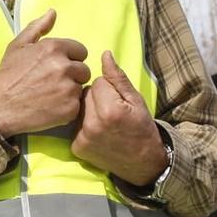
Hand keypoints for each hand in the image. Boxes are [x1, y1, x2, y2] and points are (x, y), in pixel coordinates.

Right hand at [0, 9, 89, 137]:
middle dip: (72, 76)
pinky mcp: (69, 108)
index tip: (56, 68)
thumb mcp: (17, 46)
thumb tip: (53, 12)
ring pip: (80, 88)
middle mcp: (63, 66)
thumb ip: (37, 27)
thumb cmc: (8, 75)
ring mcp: (68, 88)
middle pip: (84, 70)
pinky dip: (67, 108)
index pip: (81, 51)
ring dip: (70, 91)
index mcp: (54, 48)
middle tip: (53, 83)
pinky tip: (51, 107)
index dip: (70, 59)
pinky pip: (77, 105)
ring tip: (50, 95)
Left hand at [69, 51, 165, 185]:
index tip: (118, 100)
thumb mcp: (136, 100)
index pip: (98, 82)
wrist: (142, 162)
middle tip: (110, 110)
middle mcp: (93, 124)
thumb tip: (104, 54)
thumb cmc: (141, 127)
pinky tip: (96, 132)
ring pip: (78, 108)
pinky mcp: (76, 147)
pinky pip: (74, 125)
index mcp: (110, 109)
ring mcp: (82, 137)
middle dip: (96, 97)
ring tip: (103, 120)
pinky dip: (83, 125)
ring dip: (88, 110)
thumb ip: (117, 78)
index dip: (109, 88)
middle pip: (85, 94)